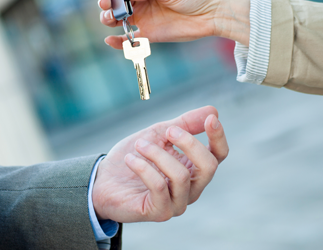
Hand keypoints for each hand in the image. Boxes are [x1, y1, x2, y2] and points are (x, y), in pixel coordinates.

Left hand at [92, 105, 228, 222]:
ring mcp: (177, 203)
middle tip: (168, 131)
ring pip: (181, 176)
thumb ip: (185, 124)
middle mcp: (192, 188)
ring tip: (140, 144)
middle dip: (189, 143)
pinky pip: (159, 187)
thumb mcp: (159, 134)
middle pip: (209, 166)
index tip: (211, 119)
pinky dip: (144, 168)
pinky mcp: (159, 212)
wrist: (104, 180)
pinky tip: (131, 159)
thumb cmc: (135, 156)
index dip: (218, 137)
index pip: (218, 155)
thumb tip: (213, 111)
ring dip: (158, 154)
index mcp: (195, 168)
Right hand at [94, 0, 250, 47]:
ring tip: (111, 19)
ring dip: (109, 18)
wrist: (213, 14)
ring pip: (118, 18)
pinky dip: (118, 41)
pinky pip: (129, 39)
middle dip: (107, 2)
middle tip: (107, 4)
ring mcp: (143, 15)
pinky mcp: (149, 33)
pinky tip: (110, 40)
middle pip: (115, 0)